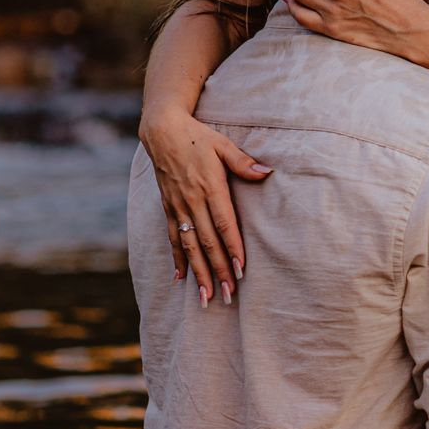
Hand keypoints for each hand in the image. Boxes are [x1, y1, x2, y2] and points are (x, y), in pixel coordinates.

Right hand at [139, 108, 270, 302]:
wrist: (161, 131)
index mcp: (210, 188)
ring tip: (205, 297)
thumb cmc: (198, 137)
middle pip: (208, 243)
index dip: (233, 249)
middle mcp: (192, 201)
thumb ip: (244, 162)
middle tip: (228, 296)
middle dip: (219, 271)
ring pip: (189, 247)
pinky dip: (177, 259)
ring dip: (198, 273)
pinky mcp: (168, 209)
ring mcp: (178, 207)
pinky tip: (180, 278)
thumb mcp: (224, 145)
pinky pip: (173, 238)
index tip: (241, 271)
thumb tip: (267, 172)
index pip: (224, 225)